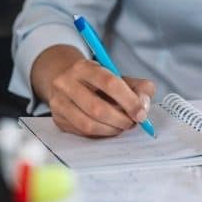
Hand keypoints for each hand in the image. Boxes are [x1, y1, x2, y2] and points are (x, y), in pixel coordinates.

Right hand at [35, 45, 155, 137]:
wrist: (67, 80)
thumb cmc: (98, 80)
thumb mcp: (118, 76)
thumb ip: (138, 87)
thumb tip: (144, 106)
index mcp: (84, 67)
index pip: (109, 83)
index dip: (129, 101)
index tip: (141, 113)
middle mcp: (66, 83)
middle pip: (97, 108)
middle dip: (120, 119)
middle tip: (133, 123)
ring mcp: (58, 102)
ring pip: (88, 124)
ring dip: (111, 130)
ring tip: (122, 126)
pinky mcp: (57, 119)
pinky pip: (82, 133)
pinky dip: (100, 134)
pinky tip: (108, 128)